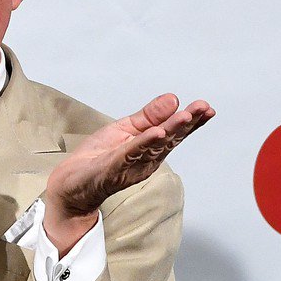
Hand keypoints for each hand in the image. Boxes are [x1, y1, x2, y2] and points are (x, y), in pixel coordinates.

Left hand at [43, 93, 214, 255]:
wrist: (73, 182)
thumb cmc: (99, 156)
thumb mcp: (125, 129)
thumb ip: (149, 116)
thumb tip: (173, 98)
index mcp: (150, 147)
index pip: (174, 132)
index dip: (191, 121)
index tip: (206, 108)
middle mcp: (146, 158)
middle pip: (169, 139)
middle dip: (187, 124)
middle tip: (203, 109)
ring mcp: (131, 164)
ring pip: (154, 145)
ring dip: (170, 130)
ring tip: (185, 117)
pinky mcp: (114, 168)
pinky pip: (130, 154)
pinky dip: (144, 143)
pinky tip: (156, 133)